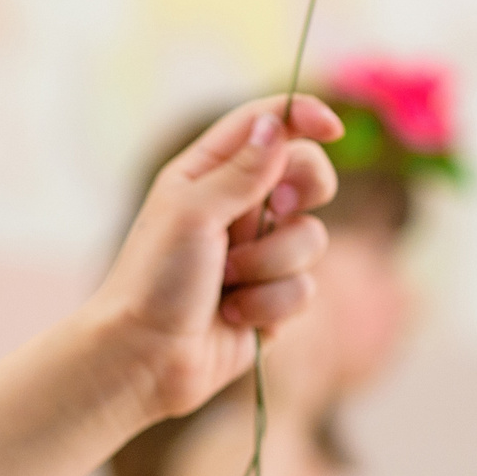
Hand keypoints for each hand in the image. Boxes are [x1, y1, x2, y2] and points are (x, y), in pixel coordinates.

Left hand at [90, 96, 341, 423]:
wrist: (145, 358)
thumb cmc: (154, 281)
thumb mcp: (192, 214)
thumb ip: (241, 171)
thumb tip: (275, 124)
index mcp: (204, 175)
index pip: (263, 126)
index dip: (301, 117)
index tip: (331, 129)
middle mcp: (233, 208)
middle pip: (306, 174)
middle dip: (304, 192)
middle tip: (277, 210)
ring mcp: (256, 252)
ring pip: (311, 237)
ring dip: (272, 263)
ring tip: (228, 283)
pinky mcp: (272, 297)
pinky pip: (307, 287)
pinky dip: (272, 303)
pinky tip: (235, 317)